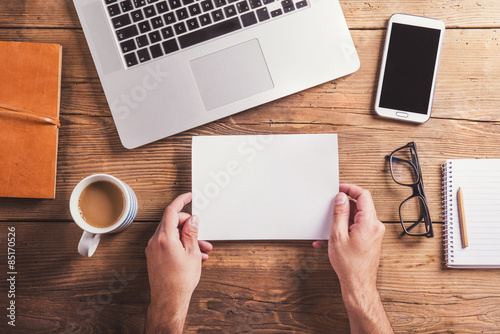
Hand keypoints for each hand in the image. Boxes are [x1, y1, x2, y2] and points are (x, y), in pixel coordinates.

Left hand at [145, 193, 212, 332]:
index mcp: (165, 238)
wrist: (169, 300)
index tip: (188, 196)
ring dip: (186, 237)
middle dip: (187, 224)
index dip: (181, 201)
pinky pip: (167, 243)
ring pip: (171, 233)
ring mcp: (152, 249)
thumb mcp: (192, 253)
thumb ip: (191, 233)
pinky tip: (193, 254)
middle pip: (171, 222)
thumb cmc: (180, 280)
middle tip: (200, 233)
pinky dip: (179, 244)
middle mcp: (155, 241)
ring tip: (201, 248)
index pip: (171, 211)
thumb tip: (192, 219)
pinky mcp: (153, 256)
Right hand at [313, 184, 391, 333]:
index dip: (350, 188)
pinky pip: (357, 228)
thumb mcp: (338, 235)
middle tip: (331, 210)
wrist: (358, 284)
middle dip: (343, 207)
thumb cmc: (350, 265)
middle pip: (360, 206)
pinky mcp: (371, 240)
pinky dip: (345, 230)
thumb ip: (340, 213)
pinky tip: (332, 239)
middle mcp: (375, 226)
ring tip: (329, 230)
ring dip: (342, 221)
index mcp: (369, 222)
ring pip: (357, 218)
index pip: (363, 195)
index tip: (340, 189)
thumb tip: (340, 198)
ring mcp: (374, 234)